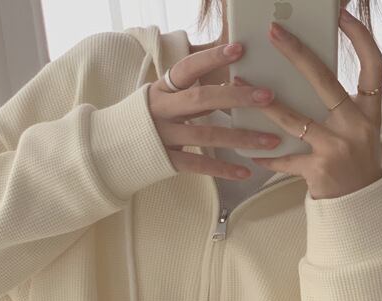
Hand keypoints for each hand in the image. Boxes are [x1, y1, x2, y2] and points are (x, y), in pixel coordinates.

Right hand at [148, 43, 281, 179]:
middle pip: (202, 99)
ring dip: (241, 138)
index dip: (212, 58)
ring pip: (207, 135)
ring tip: (269, 141)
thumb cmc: (148, 121)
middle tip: (267, 97)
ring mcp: (164, 136)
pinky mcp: (167, 161)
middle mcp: (162, 109)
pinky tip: (245, 171)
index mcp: (162, 89)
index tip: (239, 49)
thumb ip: (193, 93)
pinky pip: (199, 165)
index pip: (188, 68)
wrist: (112, 149)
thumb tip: (233, 85)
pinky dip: (224, 169)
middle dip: (237, 97)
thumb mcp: (164, 99)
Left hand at [246, 7, 381, 199]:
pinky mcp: (319, 170)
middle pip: (326, 81)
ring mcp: (337, 148)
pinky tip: (249, 149)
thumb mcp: (358, 129)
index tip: (342, 15)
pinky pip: (285, 158)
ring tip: (241, 84)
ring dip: (266, 102)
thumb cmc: (354, 162)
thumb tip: (306, 72)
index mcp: (369, 111)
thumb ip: (341, 105)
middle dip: (298, 54)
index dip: (360, 38)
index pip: (373, 65)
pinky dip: (266, 155)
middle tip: (274, 32)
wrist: (359, 205)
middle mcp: (357, 126)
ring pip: (296, 119)